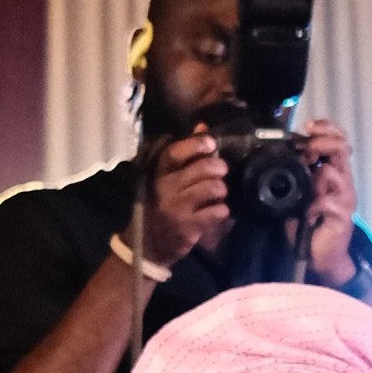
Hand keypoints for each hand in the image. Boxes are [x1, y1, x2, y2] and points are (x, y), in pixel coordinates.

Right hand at [144, 130, 229, 265]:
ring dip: (221, 190)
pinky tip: (218, 212)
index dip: (195, 144)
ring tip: (218, 194)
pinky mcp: (188, 227)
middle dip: (218, 168)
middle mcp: (165, 189)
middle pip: (201, 169)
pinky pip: (216, 212)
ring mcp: (176, 208)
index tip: (211, 143)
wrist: (148, 246)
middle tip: (222, 172)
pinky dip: (222, 210)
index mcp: (158, 175)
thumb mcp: (166, 179)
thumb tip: (202, 126)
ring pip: (212, 189)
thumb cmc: (161, 207)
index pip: (175, 153)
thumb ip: (185, 154)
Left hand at [298, 122, 360, 286]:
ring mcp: (345, 198)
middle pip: (341, 147)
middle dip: (321, 141)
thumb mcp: (297, 194)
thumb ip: (294, 174)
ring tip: (304, 188)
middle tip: (306, 149)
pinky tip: (308, 214)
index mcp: (333, 172)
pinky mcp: (343, 216)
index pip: (338, 139)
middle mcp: (343, 181)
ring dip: (313, 176)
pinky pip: (328, 201)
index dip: (326, 128)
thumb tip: (277, 153)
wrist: (321, 257)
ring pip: (332, 171)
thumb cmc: (308, 225)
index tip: (307, 126)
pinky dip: (314, 205)